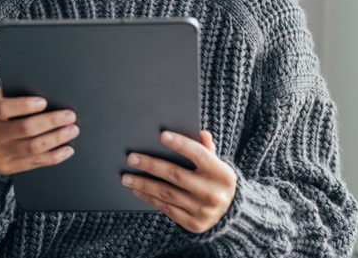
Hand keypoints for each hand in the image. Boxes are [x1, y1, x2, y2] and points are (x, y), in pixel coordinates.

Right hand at [0, 89, 78, 175]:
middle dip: (51, 122)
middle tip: (70, 116)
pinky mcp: (6, 168)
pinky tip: (67, 149)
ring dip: (56, 138)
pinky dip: (54, 156)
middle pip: (25, 129)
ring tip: (72, 130)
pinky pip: (34, 163)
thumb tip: (45, 89)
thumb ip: (15, 95)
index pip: (4, 109)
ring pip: (32, 147)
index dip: (25, 105)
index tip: (44, 102)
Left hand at [120, 130, 236, 232]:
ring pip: (167, 194)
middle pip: (176, 175)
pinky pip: (167, 209)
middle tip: (131, 158)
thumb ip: (207, 149)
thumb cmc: (216, 182)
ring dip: (143, 184)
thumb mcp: (217, 164)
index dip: (181, 144)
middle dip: (151, 165)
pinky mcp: (193, 224)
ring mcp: (202, 210)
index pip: (199, 155)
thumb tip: (200, 133)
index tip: (162, 135)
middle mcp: (213, 193)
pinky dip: (150, 198)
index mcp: (222, 174)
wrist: (230, 215)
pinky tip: (137, 190)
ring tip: (126, 177)